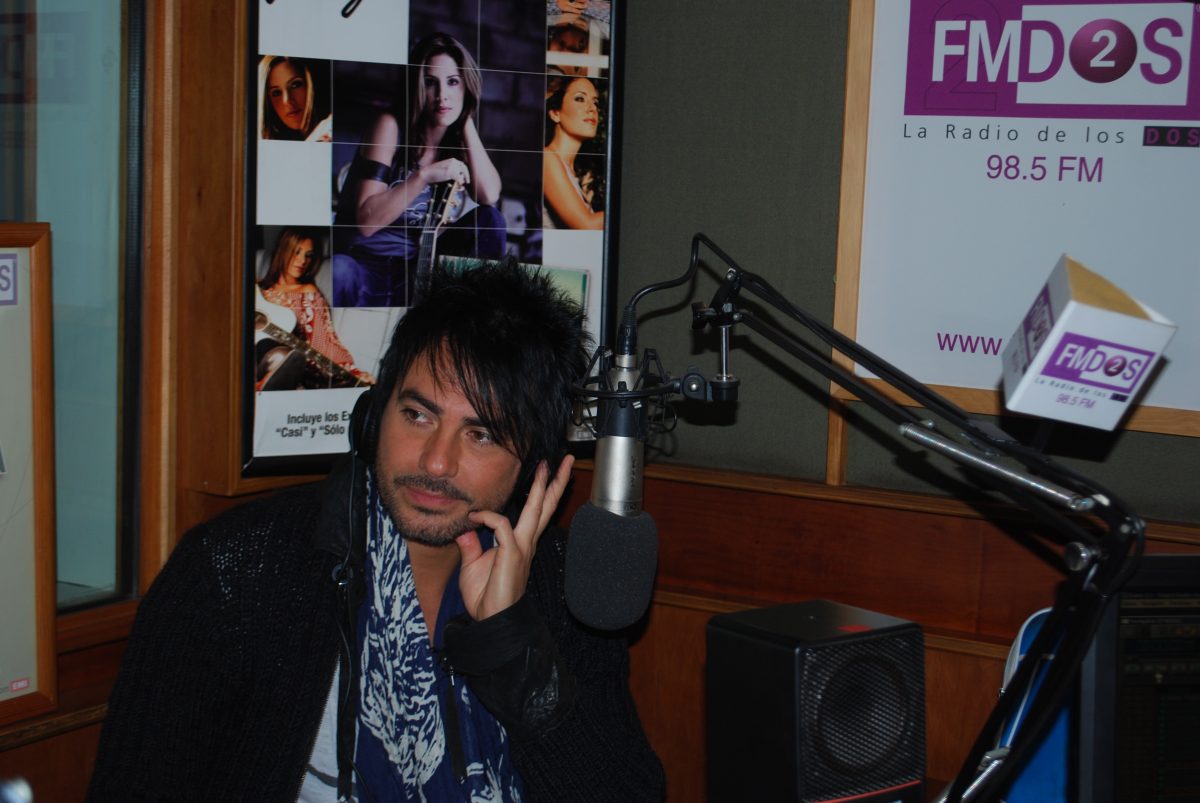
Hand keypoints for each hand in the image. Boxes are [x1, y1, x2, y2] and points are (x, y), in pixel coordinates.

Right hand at [424, 158, 469, 185]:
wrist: (427, 173)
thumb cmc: (435, 173)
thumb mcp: (446, 170)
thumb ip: (453, 171)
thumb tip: (461, 177)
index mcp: (452, 160)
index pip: (463, 165)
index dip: (466, 172)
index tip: (466, 178)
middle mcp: (453, 162)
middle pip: (464, 169)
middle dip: (466, 176)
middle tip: (467, 182)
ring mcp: (452, 167)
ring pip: (461, 175)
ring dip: (461, 181)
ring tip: (458, 185)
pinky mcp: (451, 172)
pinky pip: (459, 179)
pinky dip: (459, 183)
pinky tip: (457, 185)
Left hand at [456, 455, 574, 620]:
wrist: (491, 620)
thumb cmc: (485, 596)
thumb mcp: (473, 565)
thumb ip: (471, 546)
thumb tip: (465, 529)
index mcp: (520, 543)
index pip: (535, 512)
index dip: (540, 491)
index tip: (536, 475)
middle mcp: (526, 542)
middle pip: (546, 506)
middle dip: (556, 482)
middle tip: (566, 461)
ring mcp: (522, 547)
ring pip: (536, 510)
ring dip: (542, 487)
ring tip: (549, 466)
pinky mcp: (513, 554)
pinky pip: (501, 525)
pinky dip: (488, 517)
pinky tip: (475, 516)